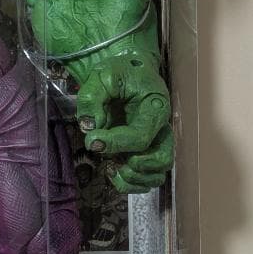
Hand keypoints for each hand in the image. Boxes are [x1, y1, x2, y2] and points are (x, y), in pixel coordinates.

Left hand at [76, 54, 171, 194]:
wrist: (128, 70)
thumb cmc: (118, 71)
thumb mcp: (101, 75)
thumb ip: (92, 98)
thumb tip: (90, 127)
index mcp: (155, 108)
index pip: (142, 136)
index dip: (116, 143)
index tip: (92, 141)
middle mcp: (161, 129)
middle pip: (162, 160)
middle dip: (135, 167)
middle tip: (112, 161)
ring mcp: (155, 143)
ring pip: (157, 175)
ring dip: (133, 179)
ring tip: (111, 168)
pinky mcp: (145, 152)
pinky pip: (146, 179)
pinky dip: (130, 183)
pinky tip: (112, 170)